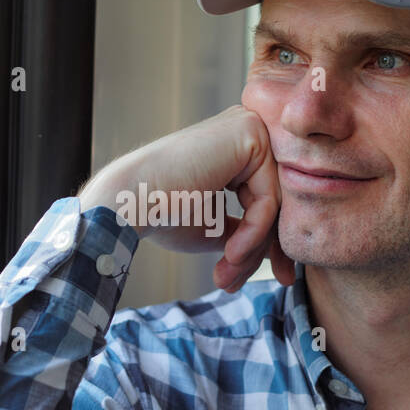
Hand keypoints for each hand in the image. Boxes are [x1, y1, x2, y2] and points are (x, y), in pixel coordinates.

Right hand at [78, 106, 295, 291]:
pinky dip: (254, 233)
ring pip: (275, 203)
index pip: (271, 200)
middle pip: (278, 200)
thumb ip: (249, 231)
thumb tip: (280, 253)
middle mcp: (247, 131)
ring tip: (229, 273)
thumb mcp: (216, 226)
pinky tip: (231, 252)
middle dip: (266, 249)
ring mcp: (250, 127)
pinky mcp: (250, 134)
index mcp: (238, 148)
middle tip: (255, 282)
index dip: (271, 243)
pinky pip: (269, 198)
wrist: (130, 201)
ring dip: (254, 248)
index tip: (279, 277)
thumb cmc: (163, 214)